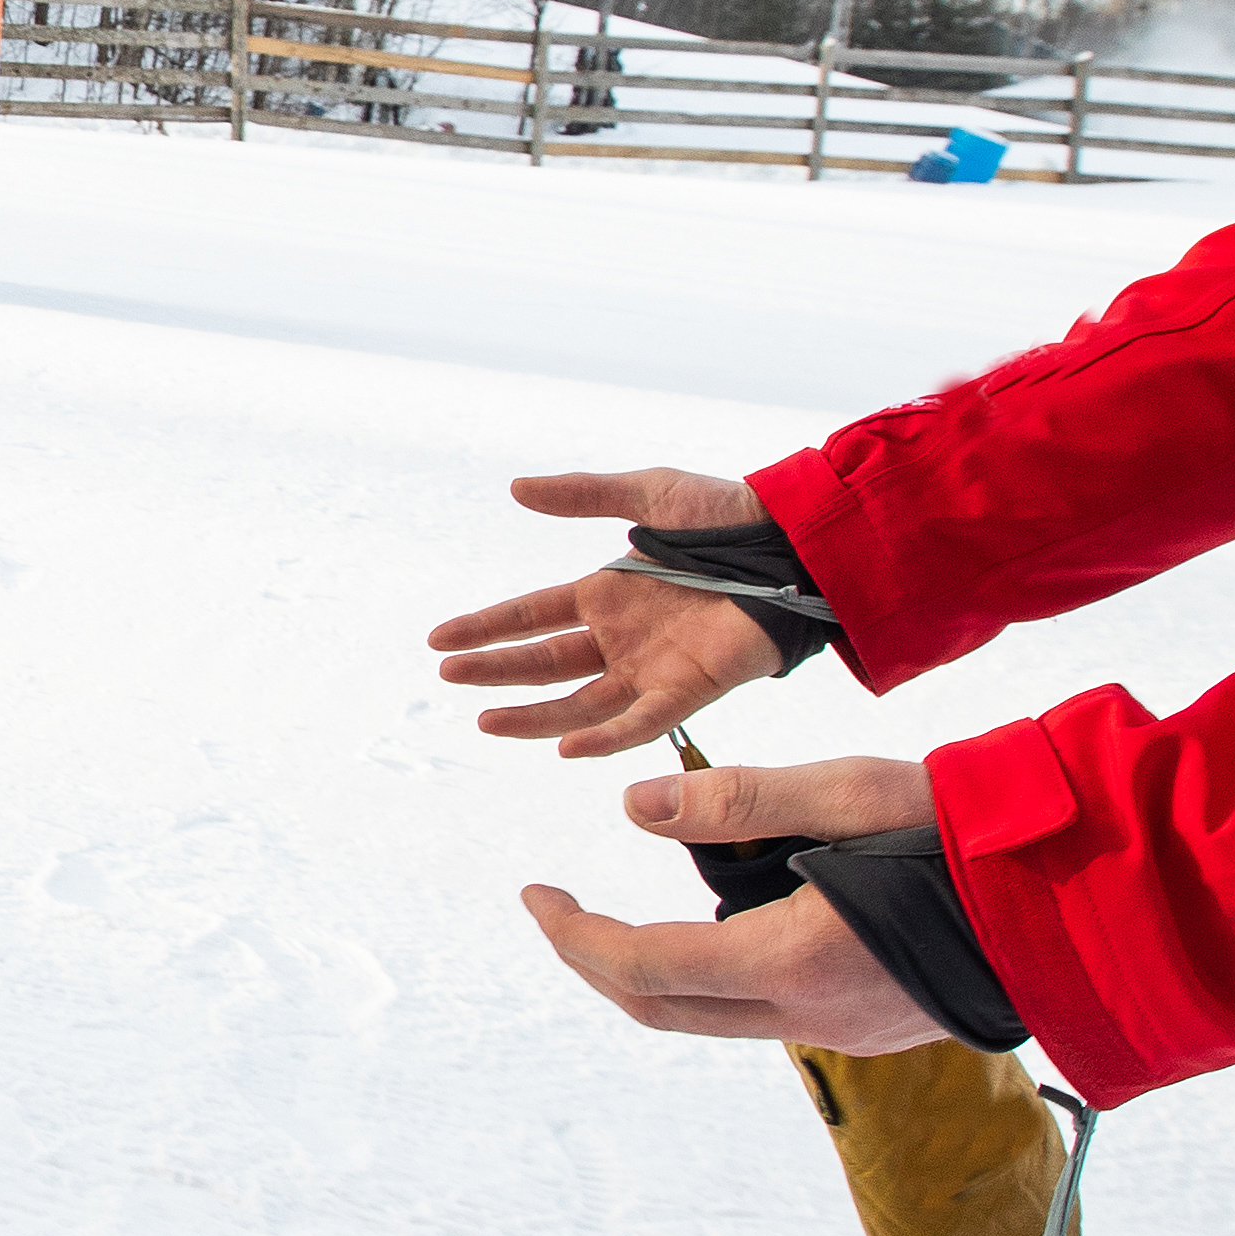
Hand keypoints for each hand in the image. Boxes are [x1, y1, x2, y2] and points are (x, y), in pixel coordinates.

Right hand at [429, 465, 780, 758]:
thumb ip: (583, 495)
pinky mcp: (690, 689)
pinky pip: (640, 722)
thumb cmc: (728, 515)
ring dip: (533, 716)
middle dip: (495, 671)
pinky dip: (604, 738)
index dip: (486, 628)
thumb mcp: (647, 493)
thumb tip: (517, 487)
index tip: (439, 640)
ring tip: (486, 720)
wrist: (795, 543)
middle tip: (449, 675)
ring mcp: (653, 667)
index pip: (531, 616)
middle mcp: (623, 636)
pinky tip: (566, 747)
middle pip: (544, 663)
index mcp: (608, 592)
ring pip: (580, 704)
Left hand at [522, 756, 941, 1049]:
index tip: (534, 893)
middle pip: (665, 1010)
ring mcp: (848, 1033)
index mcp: (794, 961)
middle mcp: (812, 1016)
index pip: (643, 966)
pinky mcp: (879, 1028)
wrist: (1093, 902)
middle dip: (596, 962)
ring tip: (628, 912)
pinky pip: (770, 1015)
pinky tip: (727, 925)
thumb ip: (740, 800)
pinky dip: (719, 976)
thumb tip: (633, 807)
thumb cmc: (978, 835)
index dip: (574, 935)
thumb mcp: (854, 793)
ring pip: (717, 1018)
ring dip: (658, 972)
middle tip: (557, 911)